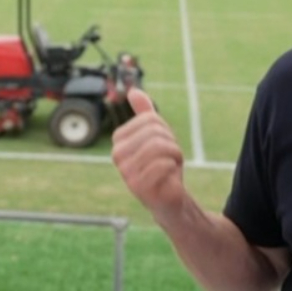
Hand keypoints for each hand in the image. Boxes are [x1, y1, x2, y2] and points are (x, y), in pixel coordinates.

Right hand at [112, 88, 186, 216]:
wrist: (169, 199)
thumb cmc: (162, 166)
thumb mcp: (156, 136)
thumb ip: (145, 113)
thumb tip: (134, 91)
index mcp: (119, 139)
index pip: (151, 119)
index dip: (166, 131)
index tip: (164, 147)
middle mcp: (117, 154)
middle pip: (155, 132)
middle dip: (171, 144)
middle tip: (169, 160)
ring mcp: (126, 171)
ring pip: (160, 147)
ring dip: (174, 157)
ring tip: (169, 168)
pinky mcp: (138, 186)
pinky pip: (163, 164)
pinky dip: (173, 170)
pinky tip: (168, 179)